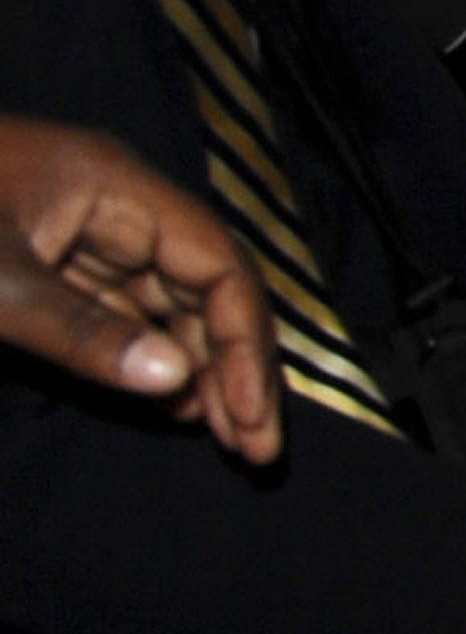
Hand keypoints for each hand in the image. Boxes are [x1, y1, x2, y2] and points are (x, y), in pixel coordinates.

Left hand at [0, 117, 280, 459]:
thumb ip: (85, 333)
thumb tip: (176, 381)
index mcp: (110, 184)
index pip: (217, 262)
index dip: (245, 343)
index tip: (253, 421)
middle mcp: (109, 201)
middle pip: (202, 283)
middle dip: (231, 363)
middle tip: (252, 449)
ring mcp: (78, 229)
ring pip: (165, 301)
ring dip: (196, 367)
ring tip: (220, 437)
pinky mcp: (45, 259)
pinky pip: (118, 308)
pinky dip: (146, 355)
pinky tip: (164, 403)